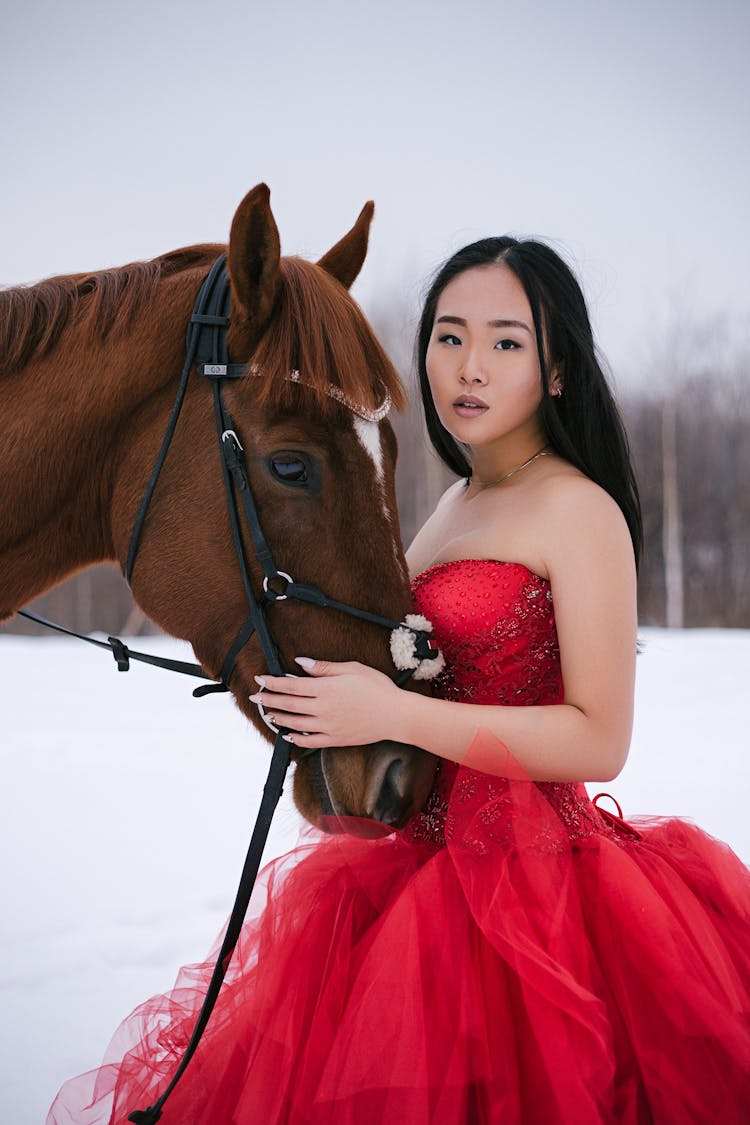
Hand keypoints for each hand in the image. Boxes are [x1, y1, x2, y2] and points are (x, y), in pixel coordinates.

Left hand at [248, 658, 401, 749]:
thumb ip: (324, 667)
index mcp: (326, 688)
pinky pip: (309, 741)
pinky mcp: (335, 739)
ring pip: (295, 723)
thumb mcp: (352, 669)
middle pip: (289, 704)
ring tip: (267, 713)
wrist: (395, 715)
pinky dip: (295, 738)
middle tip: (255, 697)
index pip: (292, 685)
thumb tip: (301, 663)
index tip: (261, 679)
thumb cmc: (377, 688)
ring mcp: (327, 726)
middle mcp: (323, 708)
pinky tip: (288, 734)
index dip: (273, 682)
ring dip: (278, 718)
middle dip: (269, 700)